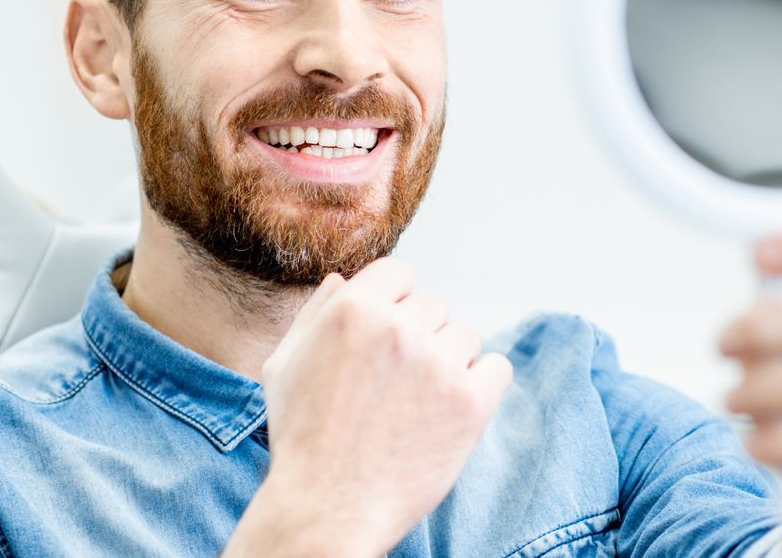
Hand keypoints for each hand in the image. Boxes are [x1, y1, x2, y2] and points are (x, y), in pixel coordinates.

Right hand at [225, 258, 512, 557]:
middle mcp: (398, 328)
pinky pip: (497, 367)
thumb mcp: (285, 364)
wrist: (328, 508)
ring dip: (449, 361)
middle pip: (433, 305)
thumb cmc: (302, 439)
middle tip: (397, 383)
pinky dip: (481, 385)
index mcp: (353, 309)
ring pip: (465, 335)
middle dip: (419, 336)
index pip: (398, 272)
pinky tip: (451, 410)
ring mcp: (438, 364)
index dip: (393, 303)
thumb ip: (315, 314)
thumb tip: (344, 280)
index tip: (387, 338)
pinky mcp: (471, 402)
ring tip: (418, 403)